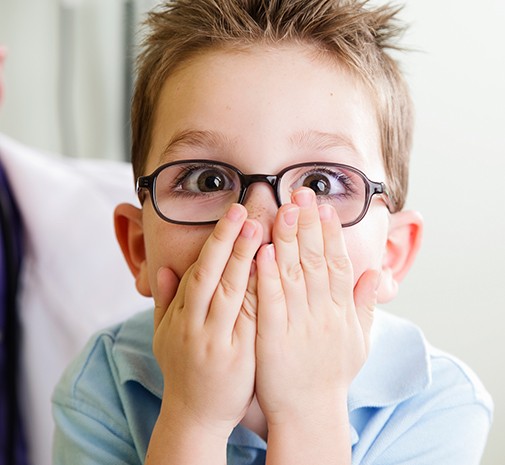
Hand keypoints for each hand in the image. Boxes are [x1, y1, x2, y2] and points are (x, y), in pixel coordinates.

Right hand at [152, 204, 262, 438]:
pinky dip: (259, 294)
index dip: (214, 244)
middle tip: (244, 212)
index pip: (197, 273)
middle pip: (211, 277)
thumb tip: (163, 268)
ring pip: (230, 295)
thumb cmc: (182, 368)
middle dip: (228, 242)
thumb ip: (165, 301)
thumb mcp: (163, 335)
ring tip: (260, 232)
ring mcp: (217, 342)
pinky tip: (272, 272)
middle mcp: (195, 327)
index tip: (231, 217)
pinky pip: (250, 320)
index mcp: (179, 318)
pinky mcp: (238, 357)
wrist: (195, 414)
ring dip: (245, 261)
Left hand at [254, 188, 378, 426]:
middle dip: (308, 225)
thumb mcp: (359, 340)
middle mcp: (323, 313)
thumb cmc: (332, 375)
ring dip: (288, 240)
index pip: (337, 263)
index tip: (323, 207)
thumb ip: (366, 305)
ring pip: (293, 275)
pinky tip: (263, 250)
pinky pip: (271, 302)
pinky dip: (268, 275)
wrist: (310, 412)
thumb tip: (376, 273)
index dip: (329, 233)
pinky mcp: (273, 338)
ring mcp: (298, 324)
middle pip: (315, 261)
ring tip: (283, 210)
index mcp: (341, 311)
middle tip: (301, 193)